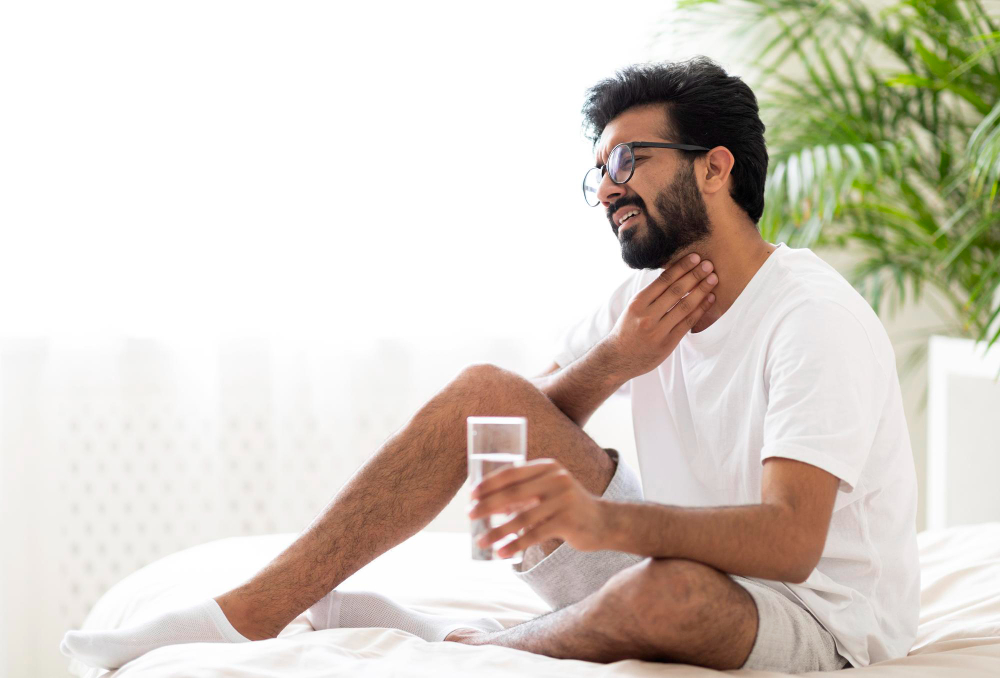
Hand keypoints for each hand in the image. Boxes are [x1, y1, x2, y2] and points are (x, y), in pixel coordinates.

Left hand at [468, 458, 610, 555]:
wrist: (603, 522)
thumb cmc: (567, 506)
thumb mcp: (547, 493)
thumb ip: (522, 495)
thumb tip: (488, 504)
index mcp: (547, 467)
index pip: (511, 473)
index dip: (488, 484)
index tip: (471, 495)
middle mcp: (556, 479)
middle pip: (513, 493)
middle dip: (487, 505)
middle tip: (469, 515)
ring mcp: (563, 499)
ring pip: (522, 517)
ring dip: (498, 531)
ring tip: (481, 541)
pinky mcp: (567, 521)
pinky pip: (535, 534)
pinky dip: (515, 545)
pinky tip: (502, 553)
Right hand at [605, 252, 717, 378]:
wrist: (618, 358)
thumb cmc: (628, 329)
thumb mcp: (634, 308)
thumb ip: (652, 294)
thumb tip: (675, 274)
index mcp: (638, 302)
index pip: (663, 280)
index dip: (681, 267)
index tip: (695, 257)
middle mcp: (647, 315)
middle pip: (676, 291)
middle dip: (695, 276)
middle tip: (709, 265)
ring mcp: (658, 330)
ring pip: (684, 306)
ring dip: (701, 291)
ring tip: (713, 280)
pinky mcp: (667, 343)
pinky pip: (687, 323)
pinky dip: (700, 310)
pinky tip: (710, 300)